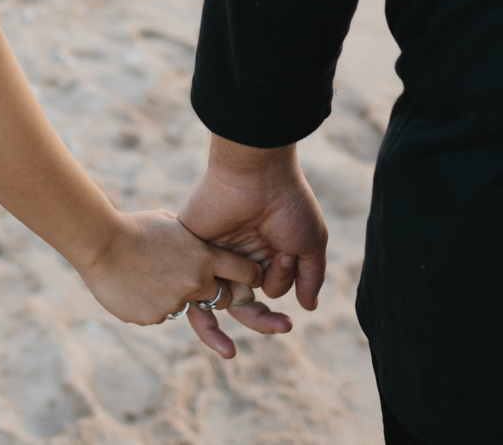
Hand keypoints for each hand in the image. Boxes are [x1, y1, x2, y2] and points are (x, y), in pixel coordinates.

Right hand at [73, 209, 261, 335]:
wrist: (100, 243)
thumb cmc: (135, 226)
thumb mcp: (171, 225)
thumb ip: (191, 241)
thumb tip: (200, 248)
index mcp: (205, 257)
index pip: (246, 273)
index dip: (249, 276)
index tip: (250, 278)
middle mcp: (196, 284)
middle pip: (222, 298)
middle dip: (214, 291)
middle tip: (194, 278)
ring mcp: (175, 304)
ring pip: (186, 306)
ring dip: (176, 295)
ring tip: (148, 274)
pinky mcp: (153, 318)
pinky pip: (159, 314)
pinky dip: (151, 303)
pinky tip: (132, 285)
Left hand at [180, 135, 328, 348]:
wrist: (255, 175)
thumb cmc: (287, 204)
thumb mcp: (309, 242)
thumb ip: (310, 276)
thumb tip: (309, 306)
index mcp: (266, 250)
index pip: (270, 286)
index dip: (282, 280)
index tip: (287, 256)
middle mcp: (239, 254)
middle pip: (246, 301)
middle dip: (265, 318)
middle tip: (283, 326)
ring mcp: (215, 253)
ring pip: (223, 301)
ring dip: (246, 311)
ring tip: (256, 309)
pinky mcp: (192, 251)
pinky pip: (194, 291)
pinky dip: (207, 302)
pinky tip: (222, 287)